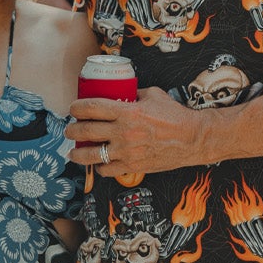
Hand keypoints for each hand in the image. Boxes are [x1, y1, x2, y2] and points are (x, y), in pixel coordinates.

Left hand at [64, 88, 209, 178]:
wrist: (192, 139)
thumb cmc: (175, 115)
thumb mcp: (153, 95)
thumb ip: (134, 94)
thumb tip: (120, 92)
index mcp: (127, 112)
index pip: (91, 107)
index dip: (76, 108)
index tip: (73, 109)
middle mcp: (123, 132)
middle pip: (85, 132)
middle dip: (72, 131)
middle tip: (70, 130)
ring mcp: (126, 151)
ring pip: (91, 155)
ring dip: (77, 154)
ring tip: (73, 153)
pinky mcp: (132, 166)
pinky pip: (107, 170)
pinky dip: (100, 167)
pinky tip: (99, 164)